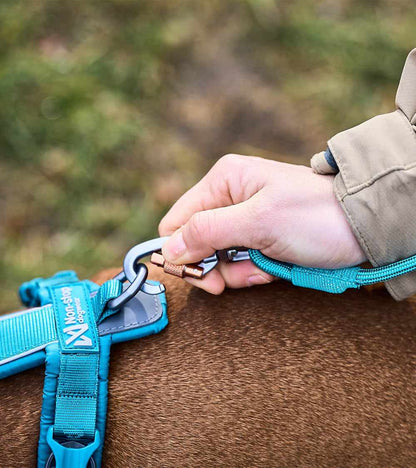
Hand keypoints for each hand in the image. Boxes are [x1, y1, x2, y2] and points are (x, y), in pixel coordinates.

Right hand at [158, 154, 365, 293]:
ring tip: (264, 266)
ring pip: (218, 258)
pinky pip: (241, 262)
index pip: (177, 221)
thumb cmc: (315, 216)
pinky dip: (254, 272)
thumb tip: (168, 248)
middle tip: (229, 281)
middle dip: (214, 266)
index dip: (182, 251)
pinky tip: (273, 268)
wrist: (364, 227)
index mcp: (223, 181)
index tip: (199, 274)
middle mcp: (230, 197)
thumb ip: (207, 231)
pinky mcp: (260, 237)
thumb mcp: (258, 221)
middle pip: (195, 243)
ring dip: (238, 272)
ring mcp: (245, 219)